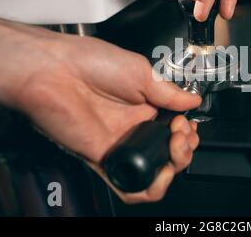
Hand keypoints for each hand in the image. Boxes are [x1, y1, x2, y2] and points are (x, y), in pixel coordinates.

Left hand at [0, 15, 201, 203]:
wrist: (56, 70)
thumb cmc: (90, 62)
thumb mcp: (142, 72)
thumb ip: (169, 92)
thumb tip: (193, 101)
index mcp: (144, 106)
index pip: (175, 129)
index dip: (188, 130)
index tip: (187, 121)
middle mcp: (133, 127)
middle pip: (169, 151)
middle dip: (186, 146)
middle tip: (181, 131)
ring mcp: (120, 144)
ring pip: (153, 172)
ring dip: (174, 166)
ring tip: (176, 148)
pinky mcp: (105, 159)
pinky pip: (128, 185)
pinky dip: (149, 188)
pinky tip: (161, 171)